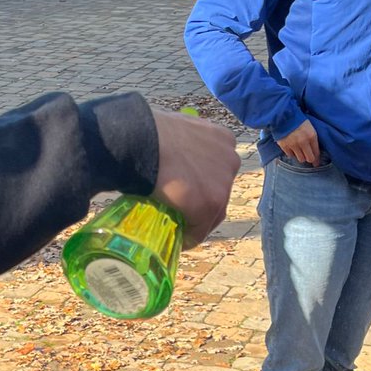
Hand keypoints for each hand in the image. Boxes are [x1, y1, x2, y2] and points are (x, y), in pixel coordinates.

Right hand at [151, 109, 239, 247]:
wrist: (140, 142)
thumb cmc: (149, 134)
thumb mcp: (176, 131)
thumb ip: (185, 146)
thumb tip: (172, 157)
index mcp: (223, 138)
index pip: (218, 169)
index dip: (202, 183)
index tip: (187, 191)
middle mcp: (231, 159)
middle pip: (219, 191)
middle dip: (203, 201)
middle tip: (182, 210)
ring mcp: (223, 183)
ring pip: (213, 212)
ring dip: (197, 221)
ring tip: (179, 227)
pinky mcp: (211, 204)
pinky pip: (200, 229)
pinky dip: (189, 237)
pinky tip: (177, 239)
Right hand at [276, 120, 319, 165]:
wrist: (283, 115)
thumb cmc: (298, 119)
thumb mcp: (309, 127)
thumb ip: (312, 138)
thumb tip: (313, 150)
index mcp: (311, 136)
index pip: (316, 152)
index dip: (317, 159)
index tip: (316, 163)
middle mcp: (303, 142)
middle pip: (309, 158)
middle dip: (309, 159)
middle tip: (308, 159)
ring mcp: (293, 145)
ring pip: (300, 159)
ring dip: (300, 156)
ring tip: (299, 153)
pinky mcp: (284, 146)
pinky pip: (290, 155)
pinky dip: (291, 153)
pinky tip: (292, 149)